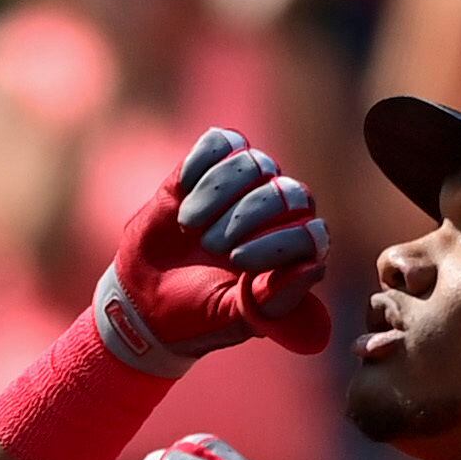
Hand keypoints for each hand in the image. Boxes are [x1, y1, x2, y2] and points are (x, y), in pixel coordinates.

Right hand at [93, 128, 333, 375]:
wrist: (144, 301)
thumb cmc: (197, 315)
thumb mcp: (235, 317)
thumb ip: (277, 298)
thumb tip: (315, 266)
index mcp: (291, 255)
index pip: (310, 231)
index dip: (278, 242)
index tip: (237, 261)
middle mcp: (275, 217)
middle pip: (287, 191)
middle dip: (247, 216)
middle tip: (212, 246)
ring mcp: (243, 189)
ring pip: (253, 162)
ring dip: (219, 191)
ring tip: (190, 226)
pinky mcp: (207, 168)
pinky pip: (221, 142)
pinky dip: (202, 162)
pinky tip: (183, 191)